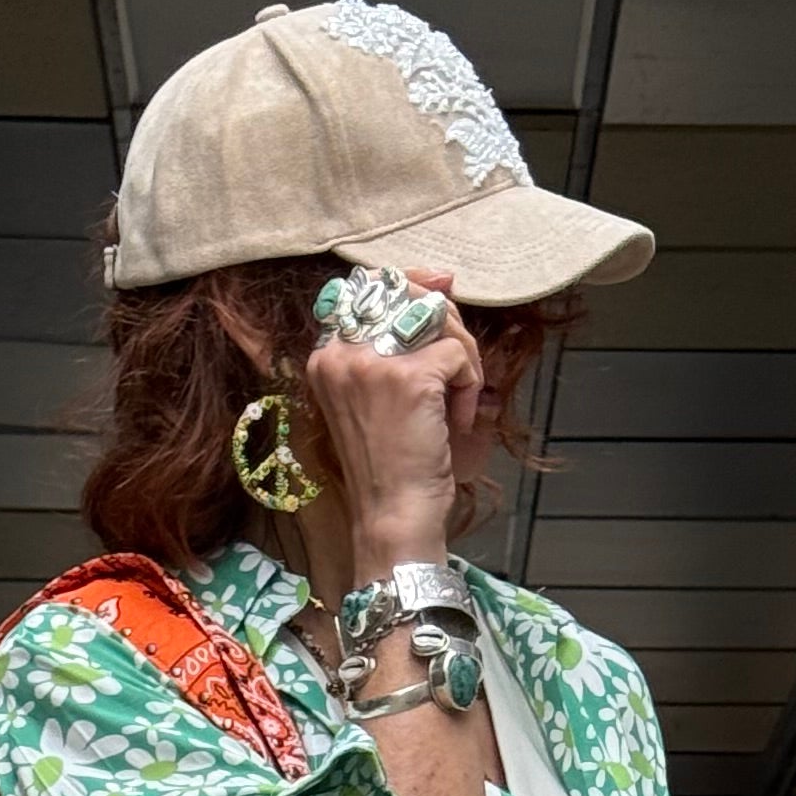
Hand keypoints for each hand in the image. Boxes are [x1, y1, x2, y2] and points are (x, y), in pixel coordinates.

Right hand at [302, 267, 480, 567]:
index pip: (369, 289)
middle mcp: (341, 352)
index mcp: (326, 356)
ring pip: (438, 319)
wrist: (393, 518)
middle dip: (446, 327)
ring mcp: (372, 363)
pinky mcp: (409, 378)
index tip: (437, 313)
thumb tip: (443, 277)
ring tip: (455, 403)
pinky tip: (458, 422)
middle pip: (409, 295)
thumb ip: (400, 340)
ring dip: (462, 358)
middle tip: (454, 374)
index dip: (412, 294)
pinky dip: (469, 387)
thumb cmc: (392, 466)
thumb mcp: (383, 396)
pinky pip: (457, 353)